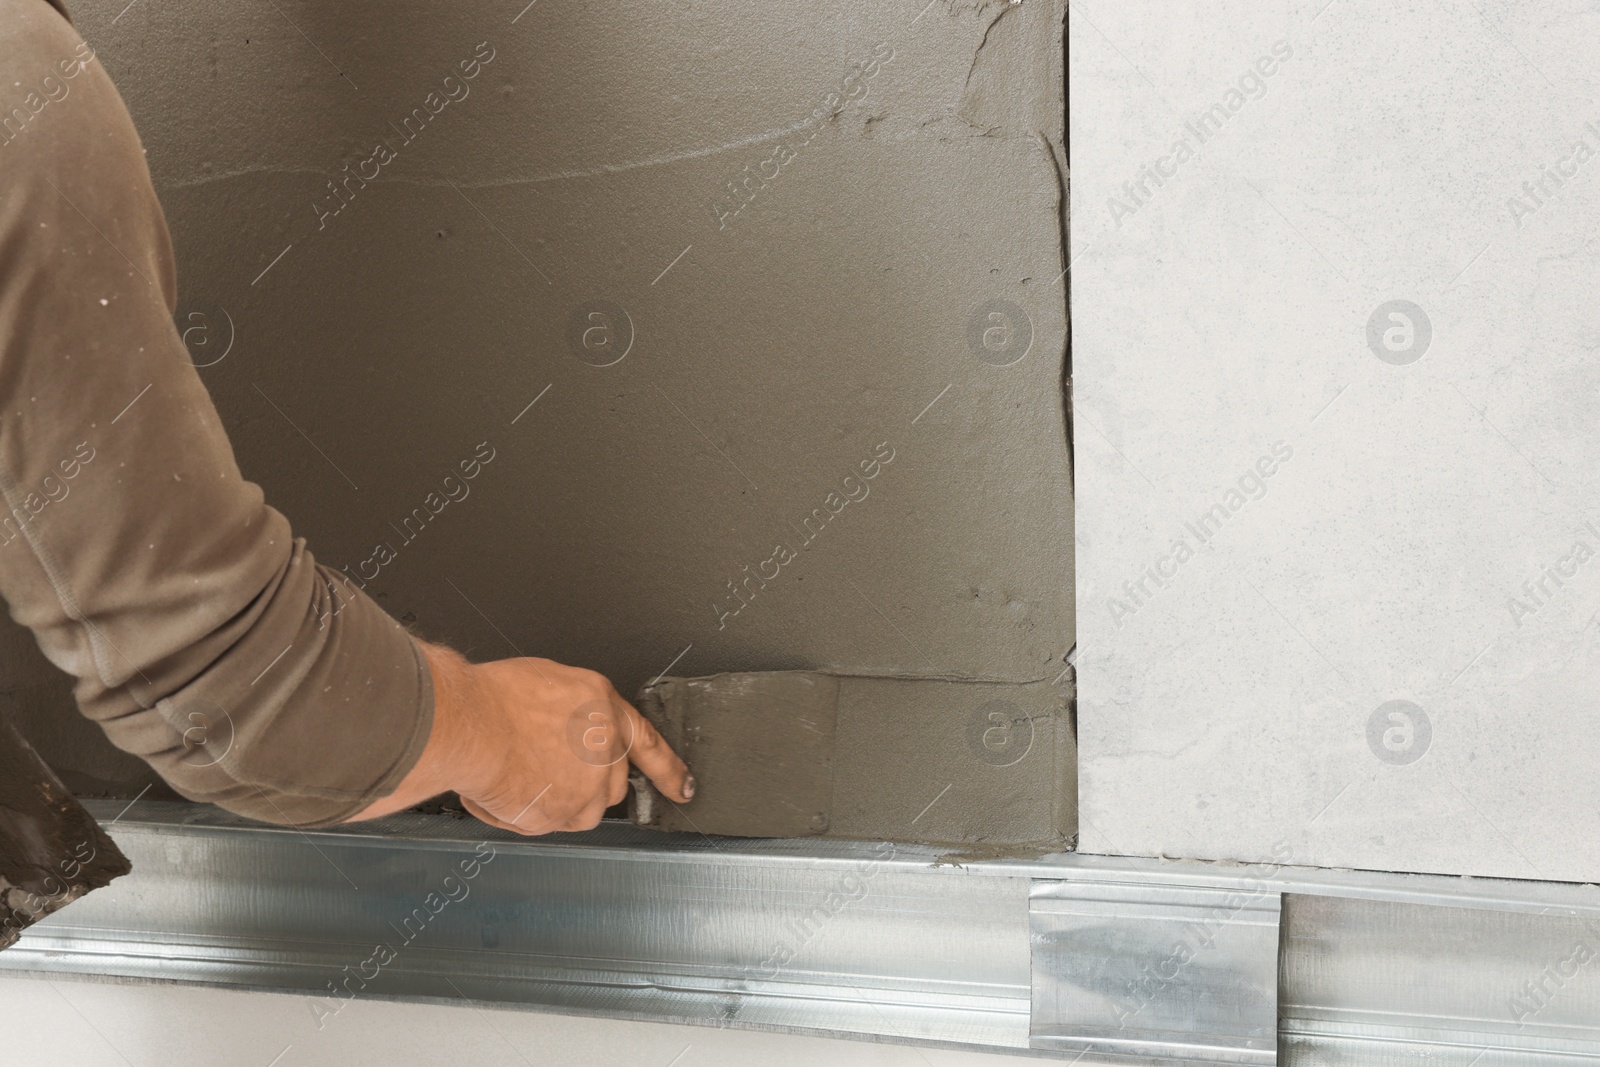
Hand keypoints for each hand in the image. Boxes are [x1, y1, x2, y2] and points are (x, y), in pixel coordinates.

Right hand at [350, 641, 693, 832]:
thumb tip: (574, 732)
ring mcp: (583, 791)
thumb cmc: (499, 697)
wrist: (470, 725)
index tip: (683, 788)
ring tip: (518, 771)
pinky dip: (522, 810)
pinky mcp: (555, 818)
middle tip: (543, 762)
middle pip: (611, 784)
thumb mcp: (556, 685)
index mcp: (607, 712)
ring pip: (579, 808)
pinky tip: (500, 786)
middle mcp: (604, 755)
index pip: (649, 745)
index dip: (668, 770)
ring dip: (555, 798)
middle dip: (586, 780)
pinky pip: (543, 820)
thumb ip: (579, 714)